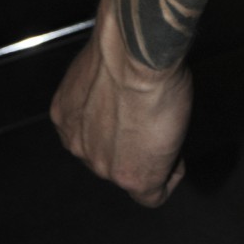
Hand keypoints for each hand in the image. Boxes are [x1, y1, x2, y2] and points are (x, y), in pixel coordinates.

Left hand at [50, 7, 191, 207]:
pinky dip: (169, 177)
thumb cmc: (124, 49)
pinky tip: (176, 159)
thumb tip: (121, 87)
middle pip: (111, 158)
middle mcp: (79, 146)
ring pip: (131, 174)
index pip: (92, 137)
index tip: (136, 118)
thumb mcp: (102, 69)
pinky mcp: (134, 178)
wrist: (137, 54)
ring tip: (167, 131)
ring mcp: (105, 166)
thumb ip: (104, 91)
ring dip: (150, 157)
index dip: (119, 128)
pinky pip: (153, 194)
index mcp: (67, 118)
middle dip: (133, 144)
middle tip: (156, 122)